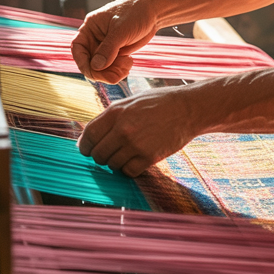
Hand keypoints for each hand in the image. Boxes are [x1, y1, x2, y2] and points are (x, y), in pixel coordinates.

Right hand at [71, 0, 158, 82]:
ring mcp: (105, 46)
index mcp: (90, 27)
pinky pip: (111, 67)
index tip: (92, 72)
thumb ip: (108, 49)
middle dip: (100, 72)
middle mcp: (95, 38)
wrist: (153, 12)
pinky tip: (129, 63)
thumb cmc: (135, 13)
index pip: (78, 47)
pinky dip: (118, 70)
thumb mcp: (121, 30)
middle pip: (89, 61)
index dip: (82, 62)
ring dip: (111, 72)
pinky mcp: (116, 52)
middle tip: (114, 76)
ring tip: (126, 66)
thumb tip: (96, 66)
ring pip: (100, 67)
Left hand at [77, 86, 199, 176]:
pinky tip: (136, 160)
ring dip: (116, 163)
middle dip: (100, 157)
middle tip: (109, 154)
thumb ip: (111, 117)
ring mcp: (136, 144)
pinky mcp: (149, 156)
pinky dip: (130, 169)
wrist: (188, 109)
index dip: (85, 146)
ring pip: (113, 165)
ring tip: (127, 154)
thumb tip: (91, 135)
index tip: (87, 150)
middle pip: (98, 154)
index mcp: (116, 112)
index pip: (88, 136)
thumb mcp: (131, 101)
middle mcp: (123, 129)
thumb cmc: (159, 103)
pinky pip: (129, 172)